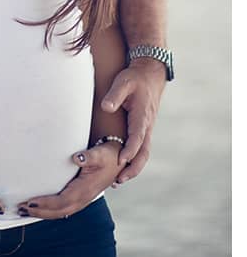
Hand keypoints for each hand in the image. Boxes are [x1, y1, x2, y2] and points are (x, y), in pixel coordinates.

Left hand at [16, 142, 125, 219]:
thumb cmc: (107, 155)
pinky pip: (63, 209)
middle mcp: (83, 198)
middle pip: (59, 211)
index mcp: (85, 189)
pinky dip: (49, 211)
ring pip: (60, 212)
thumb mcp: (100, 154)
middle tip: (20, 209)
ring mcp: (82, 199)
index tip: (30, 202)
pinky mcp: (79, 197)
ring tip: (23, 211)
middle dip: (39, 212)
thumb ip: (89, 156)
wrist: (119, 159)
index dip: (46, 204)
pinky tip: (37, 209)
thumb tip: (77, 158)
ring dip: (42, 213)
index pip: (62, 201)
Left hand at [101, 58, 164, 182]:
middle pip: (143, 152)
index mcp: (142, 115)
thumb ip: (114, 95)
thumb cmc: (134, 79)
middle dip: (133, 167)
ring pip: (143, 153)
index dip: (130, 150)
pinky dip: (134, 161)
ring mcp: (147, 129)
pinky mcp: (143, 129)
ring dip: (134, 168)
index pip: (137, 137)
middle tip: (119, 180)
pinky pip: (141, 148)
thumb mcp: (123, 82)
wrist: (149, 75)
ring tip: (119, 181)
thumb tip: (106, 107)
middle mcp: (147, 125)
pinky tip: (122, 169)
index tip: (121, 161)